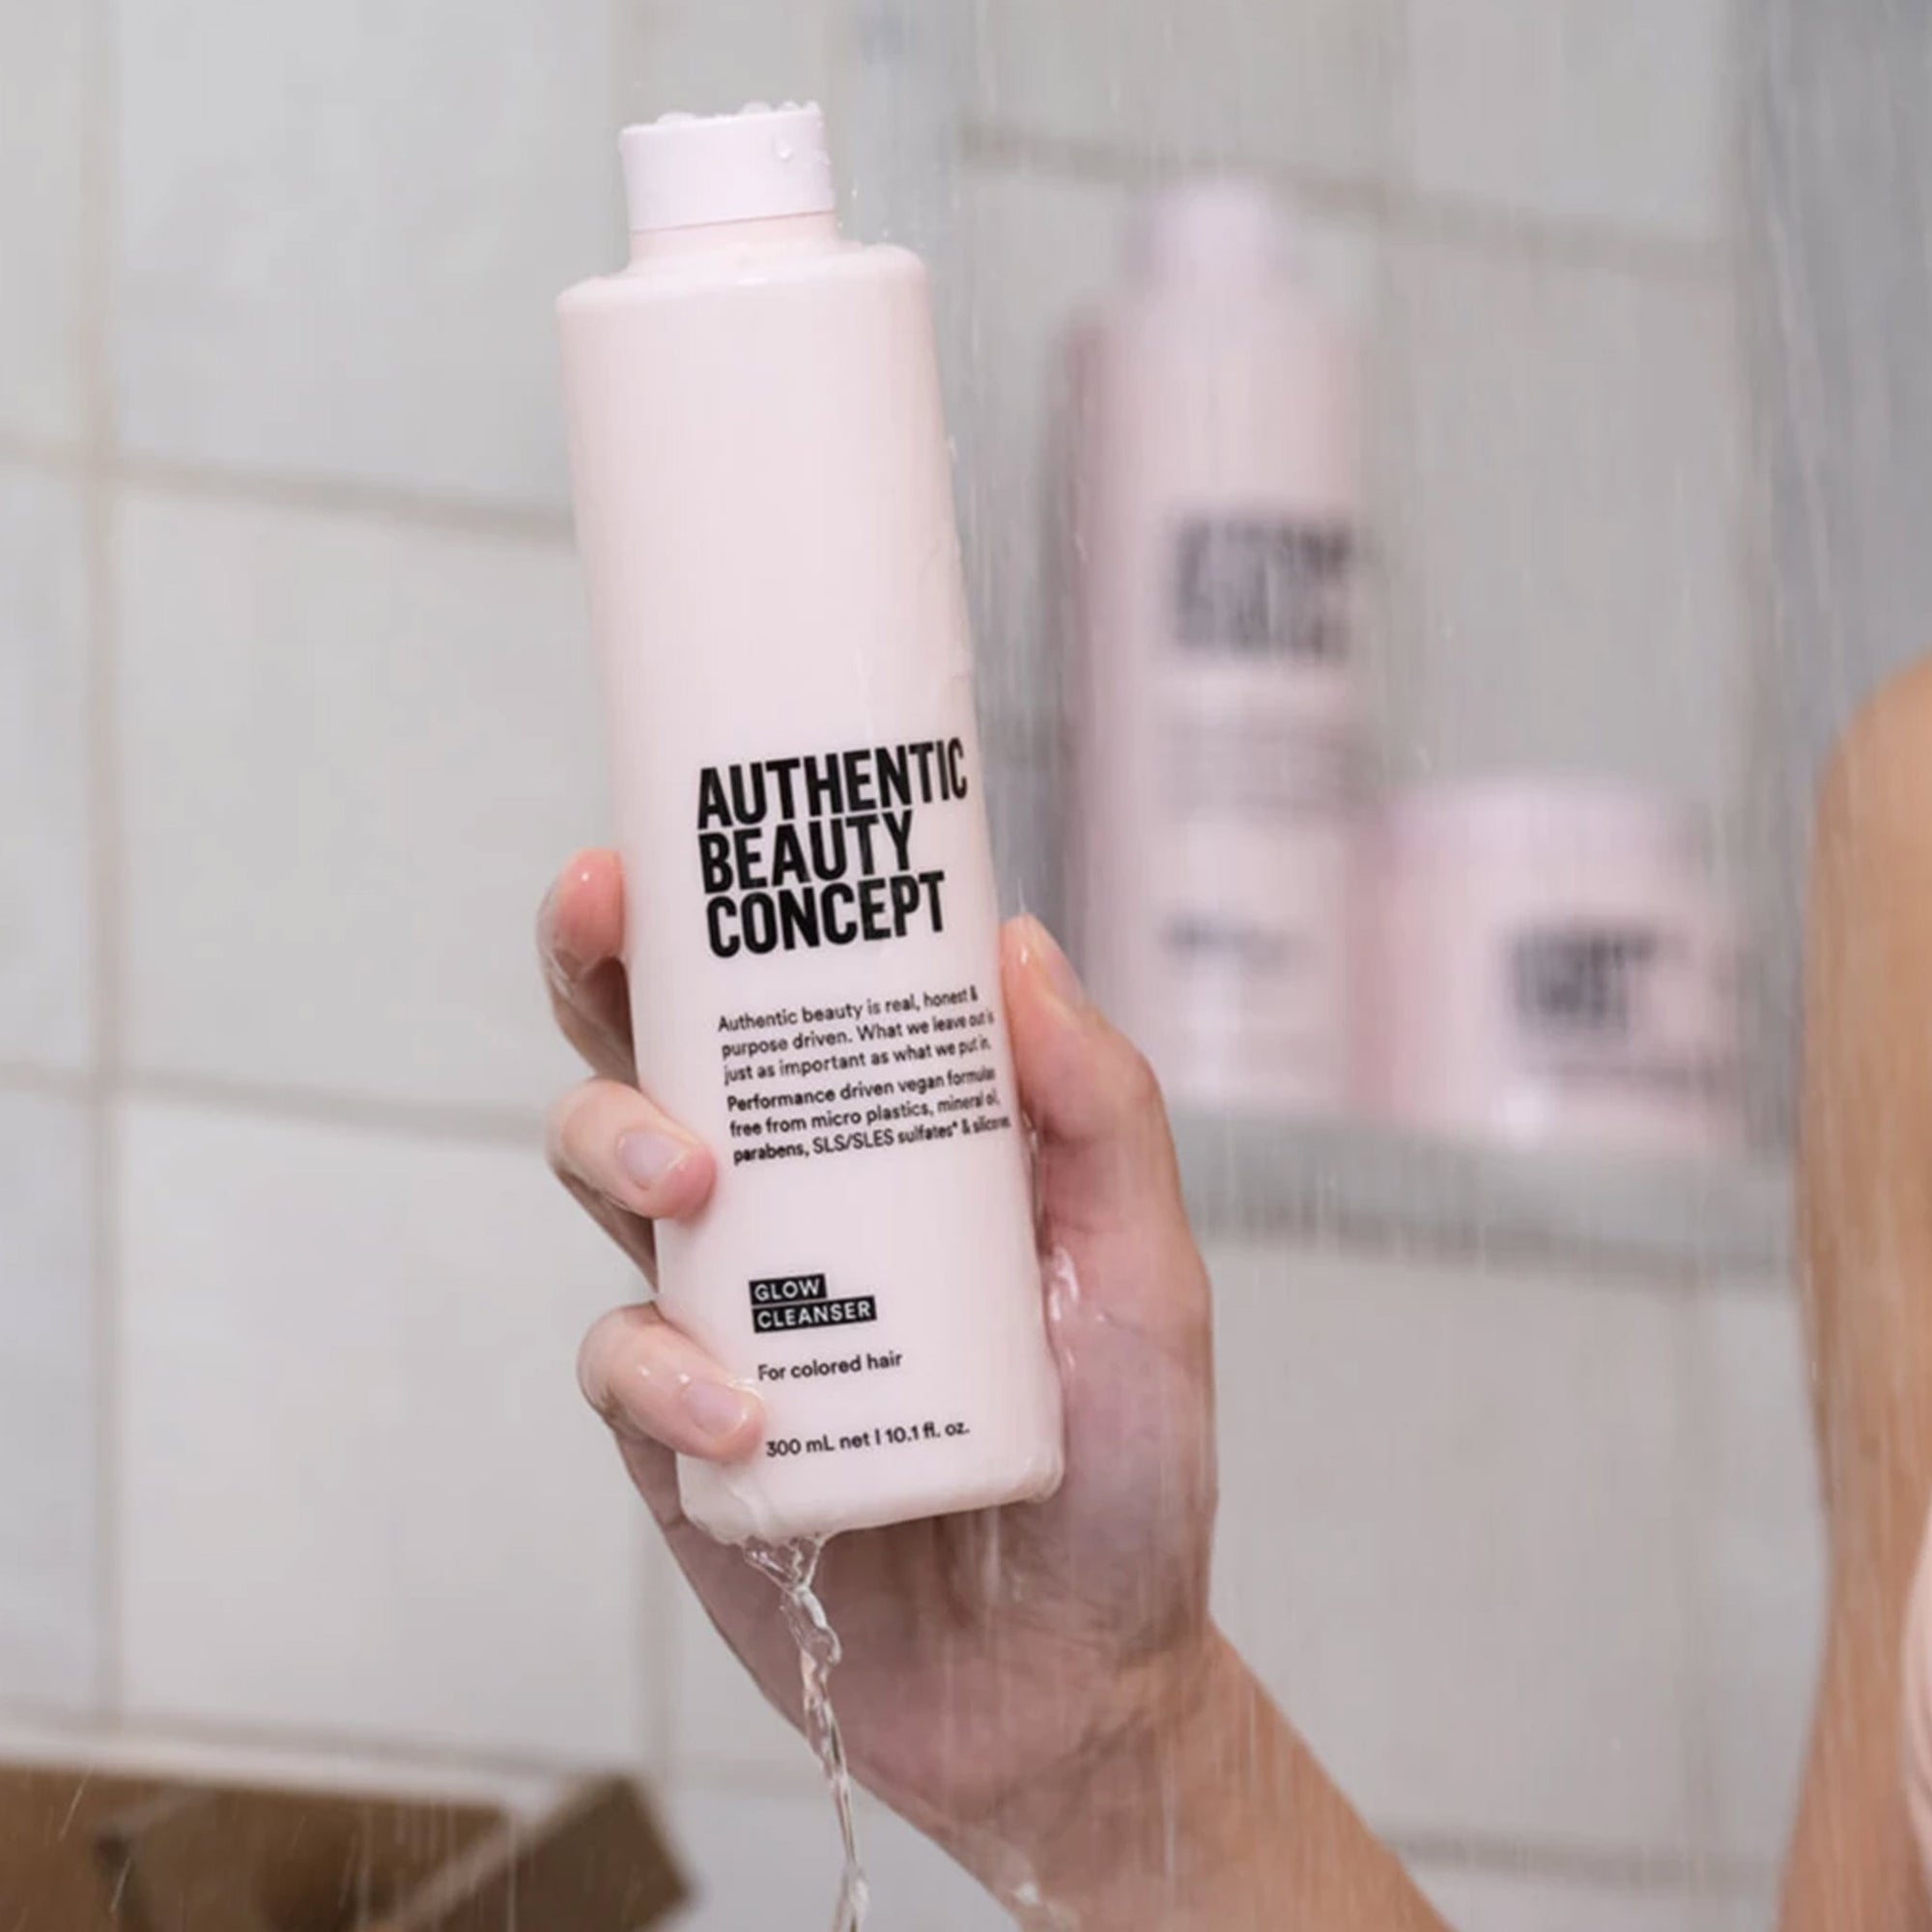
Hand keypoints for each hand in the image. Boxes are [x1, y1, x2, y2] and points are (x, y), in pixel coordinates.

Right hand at [541, 851, 1440, 1928]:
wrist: (1070, 1682)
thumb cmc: (1120, 1468)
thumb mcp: (1144, 1276)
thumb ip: (1102, 1114)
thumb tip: (1018, 942)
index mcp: (887, 1147)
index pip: (780, 998)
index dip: (712, 908)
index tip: (678, 840)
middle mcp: (788, 1209)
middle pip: (649, 1053)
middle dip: (602, 972)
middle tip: (609, 932)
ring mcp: (724, 1315)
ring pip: (602, 1182)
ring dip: (617, 1143)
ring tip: (693, 1178)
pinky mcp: (679, 1435)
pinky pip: (622, 1370)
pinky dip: (663, 1375)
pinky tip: (745, 1410)